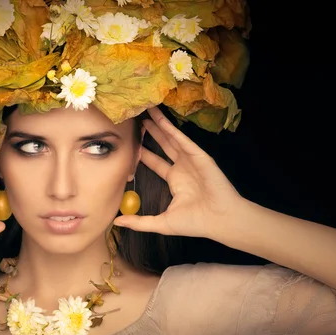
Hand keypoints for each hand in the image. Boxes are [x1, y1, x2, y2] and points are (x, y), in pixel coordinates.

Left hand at [113, 106, 244, 238]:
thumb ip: (139, 221)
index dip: (143, 153)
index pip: (155, 162)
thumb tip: (116, 222)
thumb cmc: (195, 222)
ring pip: (171, 138)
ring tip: (146, 111)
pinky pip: (182, 140)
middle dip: (150, 134)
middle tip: (136, 121)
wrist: (219, 220)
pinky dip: (171, 129)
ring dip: (159, 125)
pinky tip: (160, 119)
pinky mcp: (199, 155)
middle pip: (163, 146)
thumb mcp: (161, 223)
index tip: (130, 144)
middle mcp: (182, 168)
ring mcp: (191, 160)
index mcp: (175, 181)